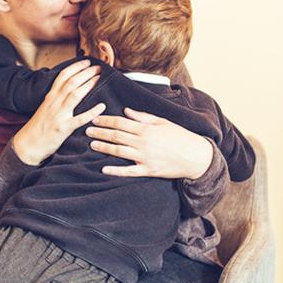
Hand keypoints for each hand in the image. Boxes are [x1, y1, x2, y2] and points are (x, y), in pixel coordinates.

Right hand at [11, 60, 105, 165]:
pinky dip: (92, 112)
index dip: (76, 67)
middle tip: (98, 67)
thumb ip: (56, 98)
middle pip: (71, 82)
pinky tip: (101, 106)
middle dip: (86, 72)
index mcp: (50, 97)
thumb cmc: (38, 126)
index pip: (63, 76)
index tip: (87, 61)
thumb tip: (68, 88)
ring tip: (99, 78)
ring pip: (75, 94)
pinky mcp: (63, 128)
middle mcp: (54, 102)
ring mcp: (59, 115)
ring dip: (89, 84)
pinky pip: (80, 119)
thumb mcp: (45, 107)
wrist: (27, 144)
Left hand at [86, 107, 212, 178]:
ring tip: (92, 144)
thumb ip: (143, 117)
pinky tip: (103, 168)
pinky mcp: (148, 171)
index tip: (94, 119)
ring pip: (119, 152)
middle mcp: (143, 142)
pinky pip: (128, 171)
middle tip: (86, 131)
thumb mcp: (162, 122)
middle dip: (100, 133)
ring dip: (104, 148)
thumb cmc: (180, 136)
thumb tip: (126, 111)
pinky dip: (115, 170)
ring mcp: (145, 157)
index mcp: (146, 129)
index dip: (106, 121)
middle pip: (116, 136)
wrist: (195, 156)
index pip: (121, 123)